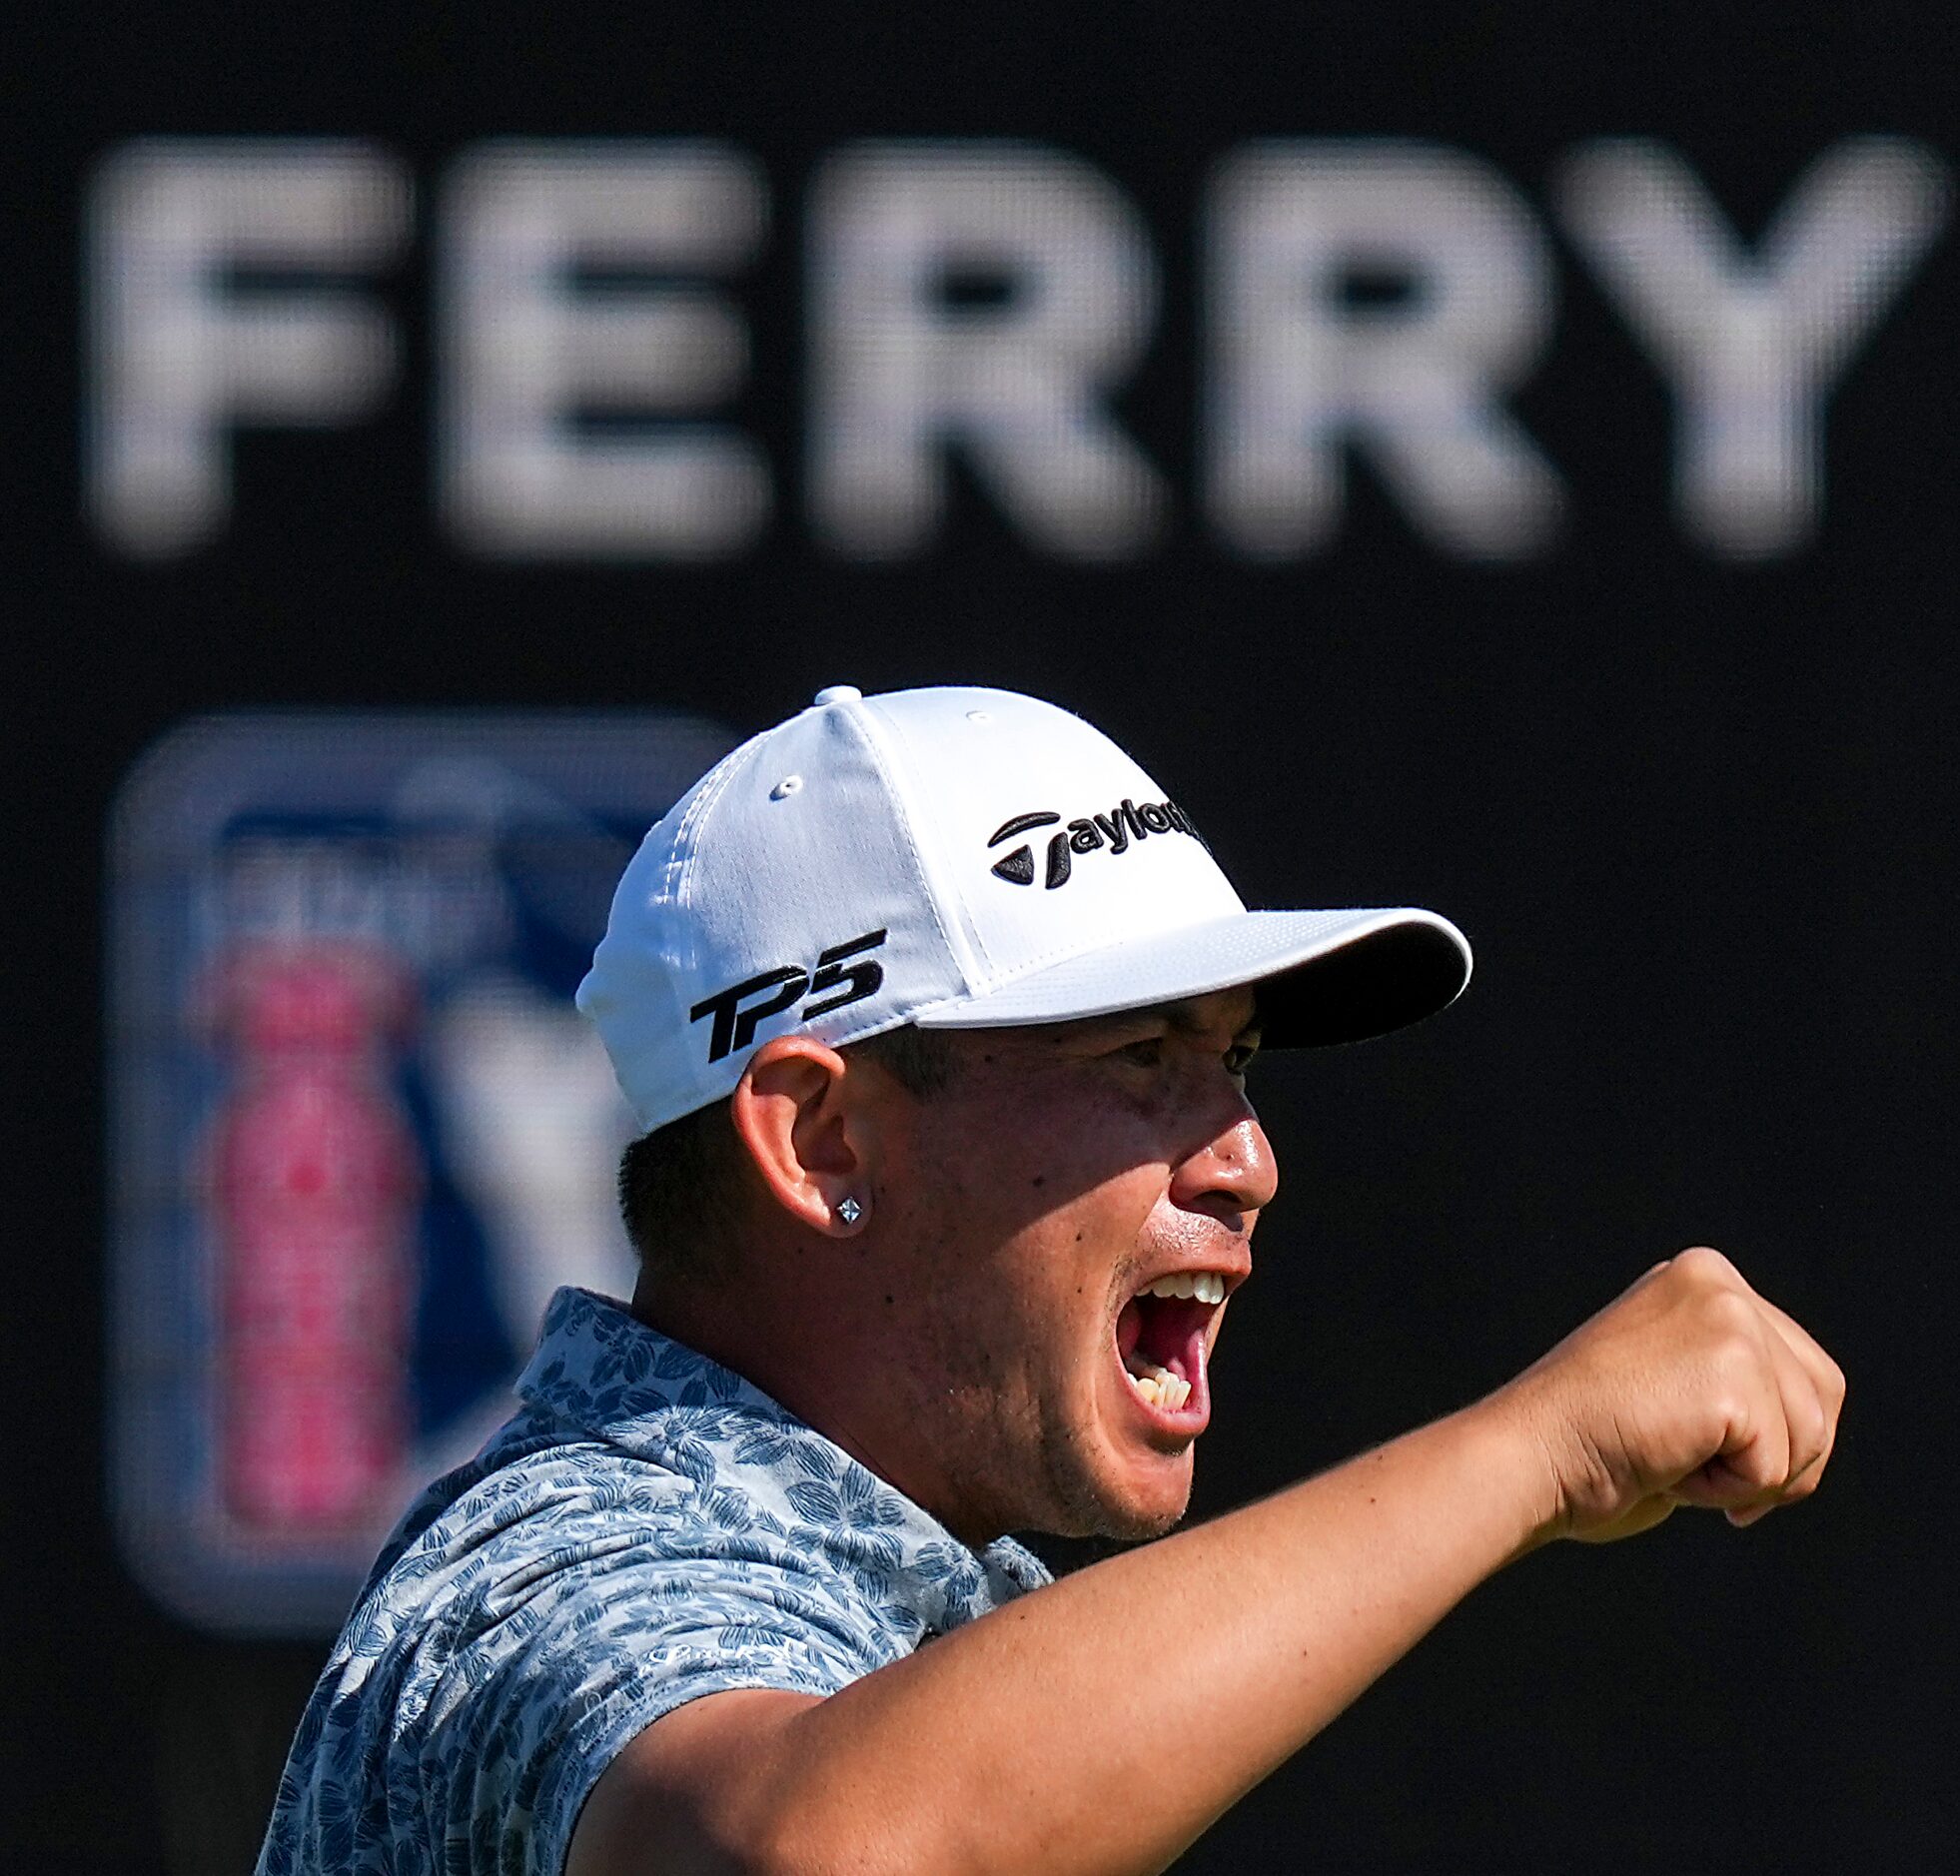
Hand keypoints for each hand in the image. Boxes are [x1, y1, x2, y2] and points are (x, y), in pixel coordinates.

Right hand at [1495, 1247, 1845, 1542]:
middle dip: (1778, 1458)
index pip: (1804, 1369)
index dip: (1773, 1435)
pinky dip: (1723, 1491)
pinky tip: (1663, 1463)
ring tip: (1666, 1455)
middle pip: (1823, 1398)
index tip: (1691, 1446)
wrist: (1528, 1457)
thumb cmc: (1588, 1445)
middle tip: (1692, 1467)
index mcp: (1703, 1277)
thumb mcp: (1673, 1382)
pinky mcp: (1730, 1373)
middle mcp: (1719, 1283)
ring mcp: (1727, 1320)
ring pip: (1810, 1435)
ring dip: (1747, 1476)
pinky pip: (1776, 1467)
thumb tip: (1810, 1419)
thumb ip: (1731, 1376)